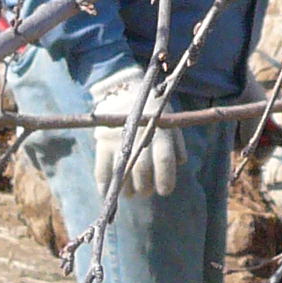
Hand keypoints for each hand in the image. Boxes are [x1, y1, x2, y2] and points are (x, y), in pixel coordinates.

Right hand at [86, 64, 182, 198]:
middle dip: (146, 187)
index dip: (166, 179)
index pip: (164, 160)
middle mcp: (139, 136)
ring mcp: (118, 139)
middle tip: (147, 191)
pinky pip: (101, 168)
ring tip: (131, 194)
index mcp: (159, 132)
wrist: (124, 89)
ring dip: (128, 189)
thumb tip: (180, 163)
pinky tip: (107, 191)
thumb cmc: (152, 110)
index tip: (165, 191)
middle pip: (143, 170)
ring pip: (123, 171)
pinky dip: (104, 184)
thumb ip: (176, 143)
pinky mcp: (102, 141)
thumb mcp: (170, 121)